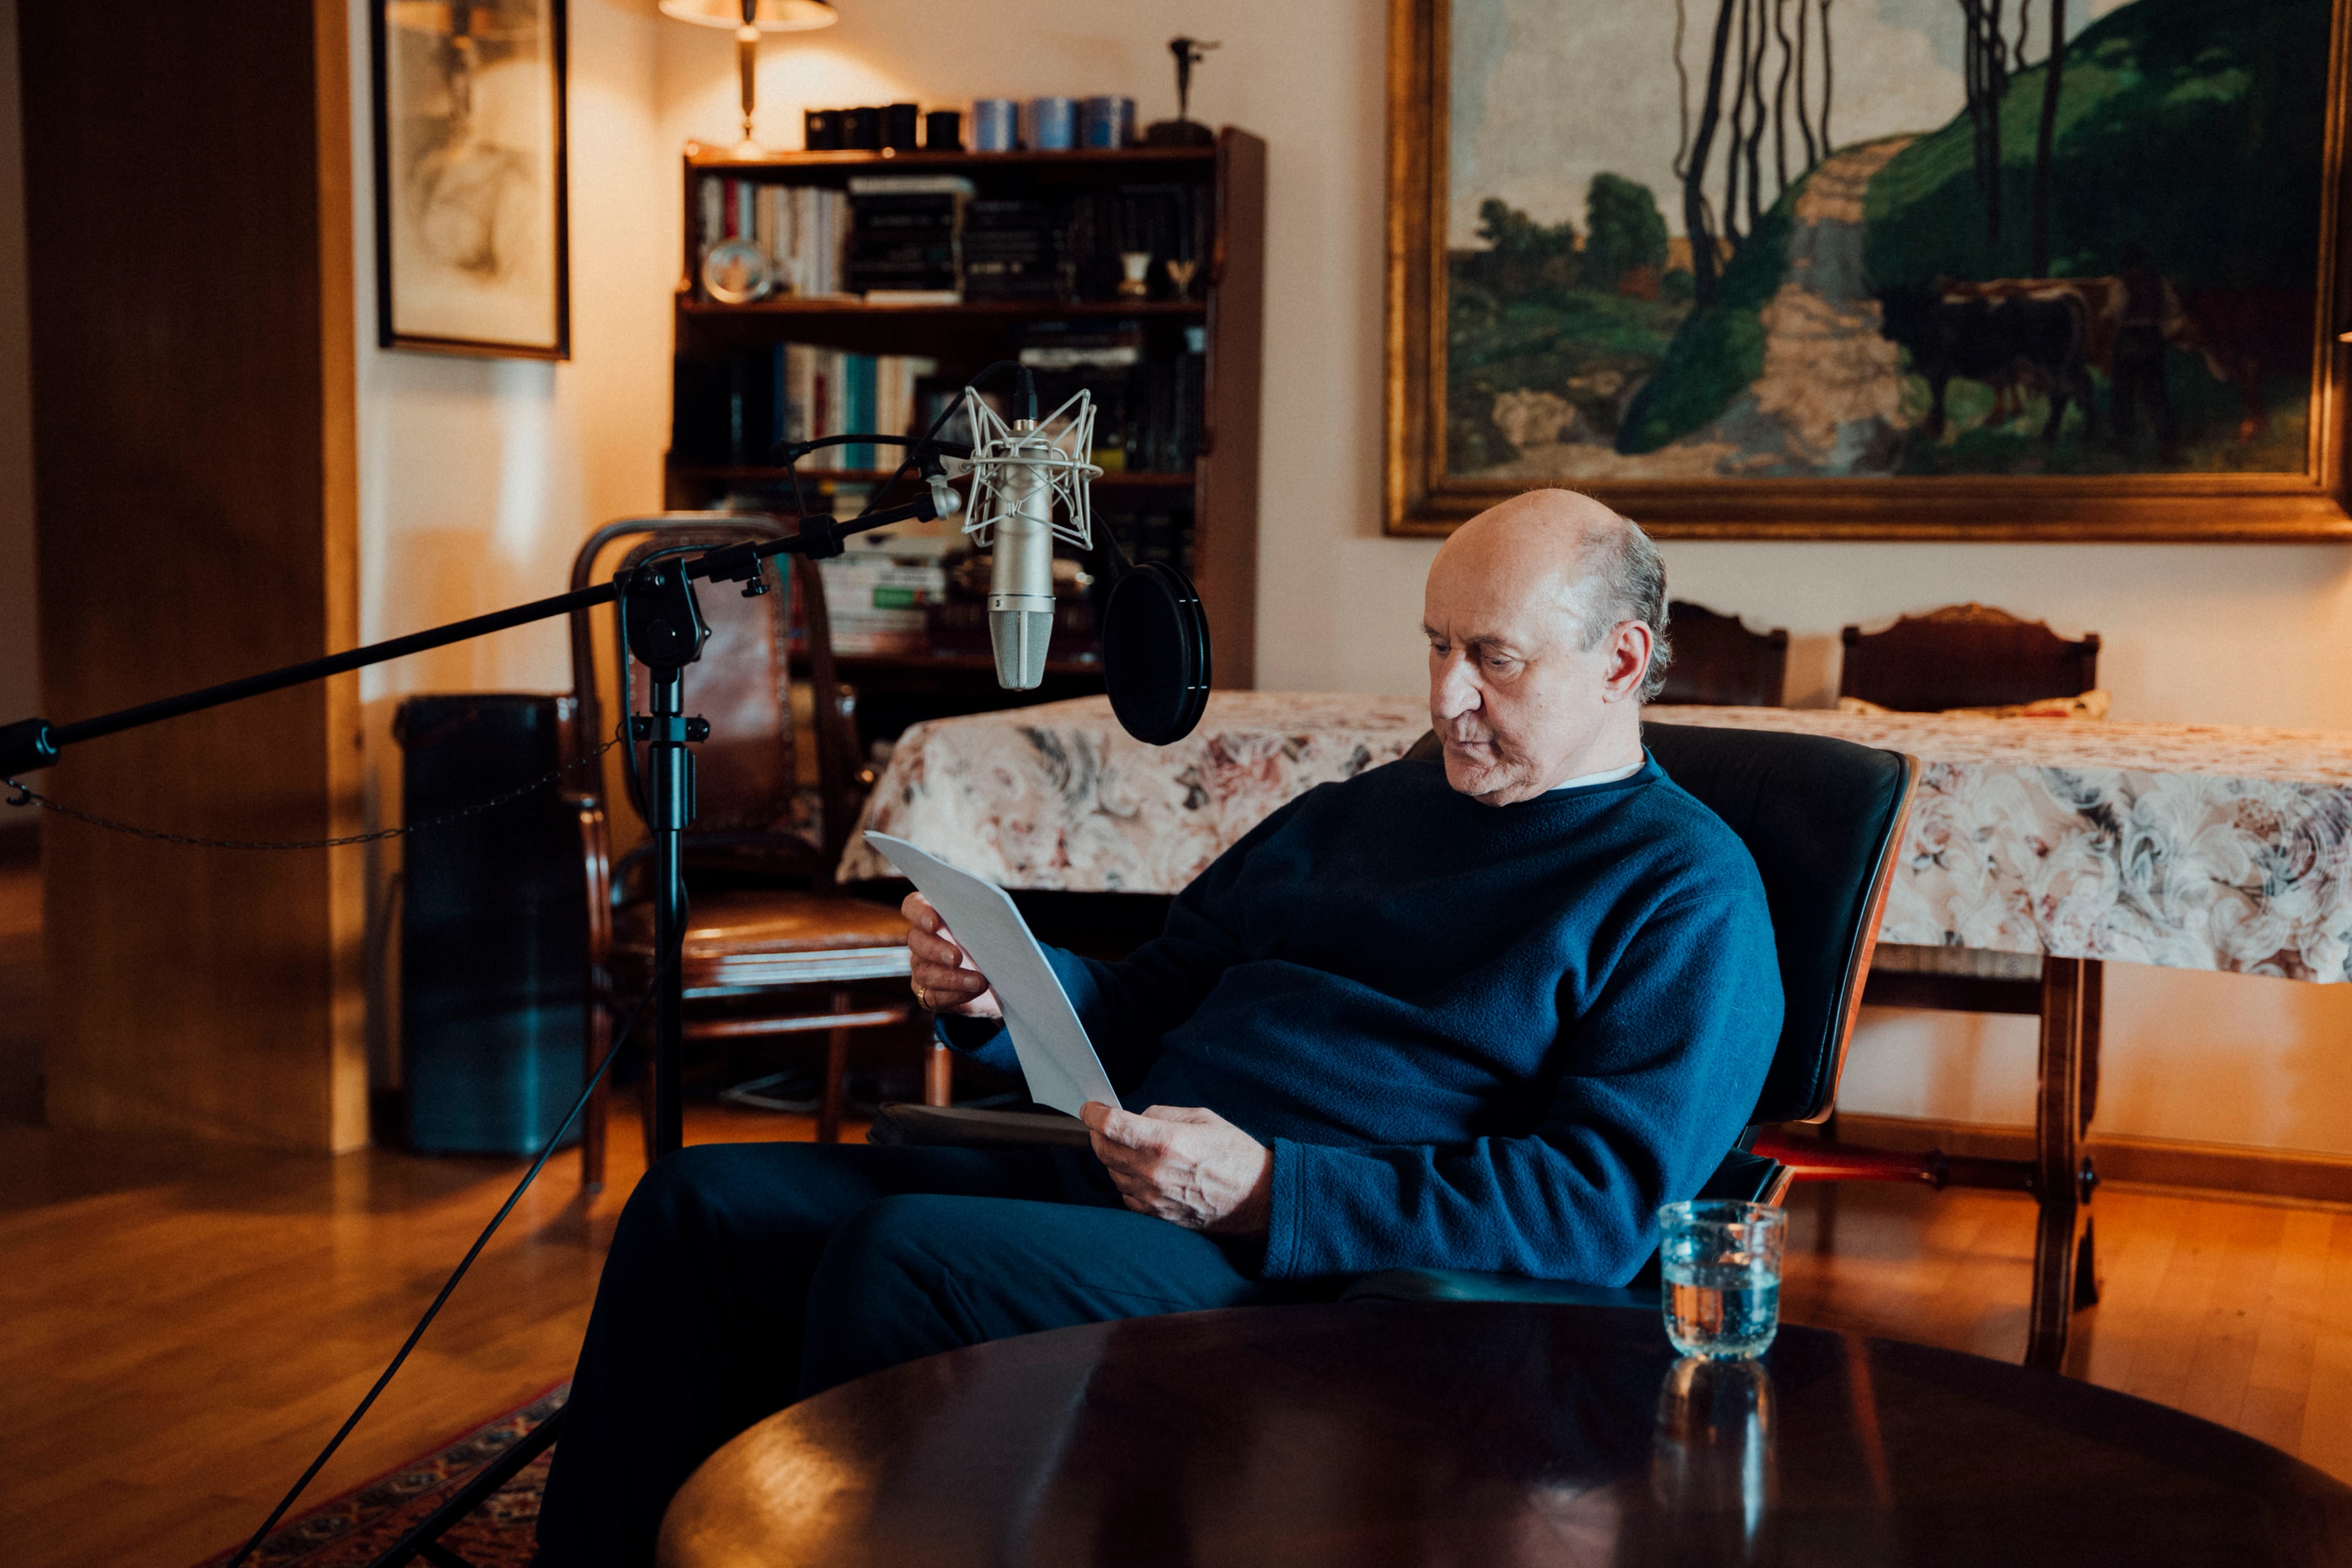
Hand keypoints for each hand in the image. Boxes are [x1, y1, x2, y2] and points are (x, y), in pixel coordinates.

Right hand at [902, 892, 1001, 1018]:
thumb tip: (992, 920)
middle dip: (936, 950)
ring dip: (952, 978)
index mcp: (933, 916)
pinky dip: (955, 994)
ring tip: (979, 981)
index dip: (919, 912)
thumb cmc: (995, 944)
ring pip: (925, 973)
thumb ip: (985, 919)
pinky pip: (933, 996)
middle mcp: (922, 940)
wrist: (1003, 980)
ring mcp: (922, 968)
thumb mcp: (993, 928)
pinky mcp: (928, 994)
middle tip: (956, 958)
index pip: (913, 906)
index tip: (933, 922)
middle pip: (917, 941)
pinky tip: (973, 991)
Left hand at [1080, 1103, 1272, 1236]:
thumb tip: (1136, 1117)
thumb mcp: (1203, 1119)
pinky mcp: (1156, 1215)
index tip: (1090, 1108)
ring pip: (1111, 1172)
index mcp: (1165, 1143)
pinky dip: (1124, 1178)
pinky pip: (1125, 1194)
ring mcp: (1152, 1198)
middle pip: (1104, 1150)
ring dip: (1111, 1156)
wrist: (1258, 1200)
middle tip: (1103, 1124)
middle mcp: (1153, 1172)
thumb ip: (1163, 1115)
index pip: (1111, 1125)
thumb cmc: (1236, 1156)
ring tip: (1126, 1145)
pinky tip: (1138, 1169)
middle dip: (1098, 1133)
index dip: (1094, 1113)